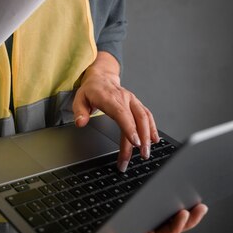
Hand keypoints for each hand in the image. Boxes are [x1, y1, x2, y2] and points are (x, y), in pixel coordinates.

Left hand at [72, 51, 158, 170]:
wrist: (101, 77)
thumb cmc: (91, 90)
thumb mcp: (79, 99)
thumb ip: (79, 112)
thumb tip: (80, 123)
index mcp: (109, 97)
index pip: (121, 113)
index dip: (130, 128)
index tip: (135, 142)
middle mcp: (123, 98)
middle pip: (136, 118)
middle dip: (142, 138)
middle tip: (142, 155)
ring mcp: (132, 100)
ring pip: (144, 117)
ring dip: (148, 135)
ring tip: (146, 152)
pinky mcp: (136, 103)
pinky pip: (147, 114)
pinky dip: (152, 127)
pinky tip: (154, 139)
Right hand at [100, 204, 208, 232]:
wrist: (97, 216)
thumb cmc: (101, 229)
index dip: (175, 227)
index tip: (183, 214)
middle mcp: (151, 228)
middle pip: (174, 228)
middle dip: (190, 220)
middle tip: (200, 208)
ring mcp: (154, 218)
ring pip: (176, 220)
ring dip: (190, 214)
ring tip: (201, 205)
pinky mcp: (154, 205)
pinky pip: (170, 209)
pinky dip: (181, 204)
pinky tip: (190, 198)